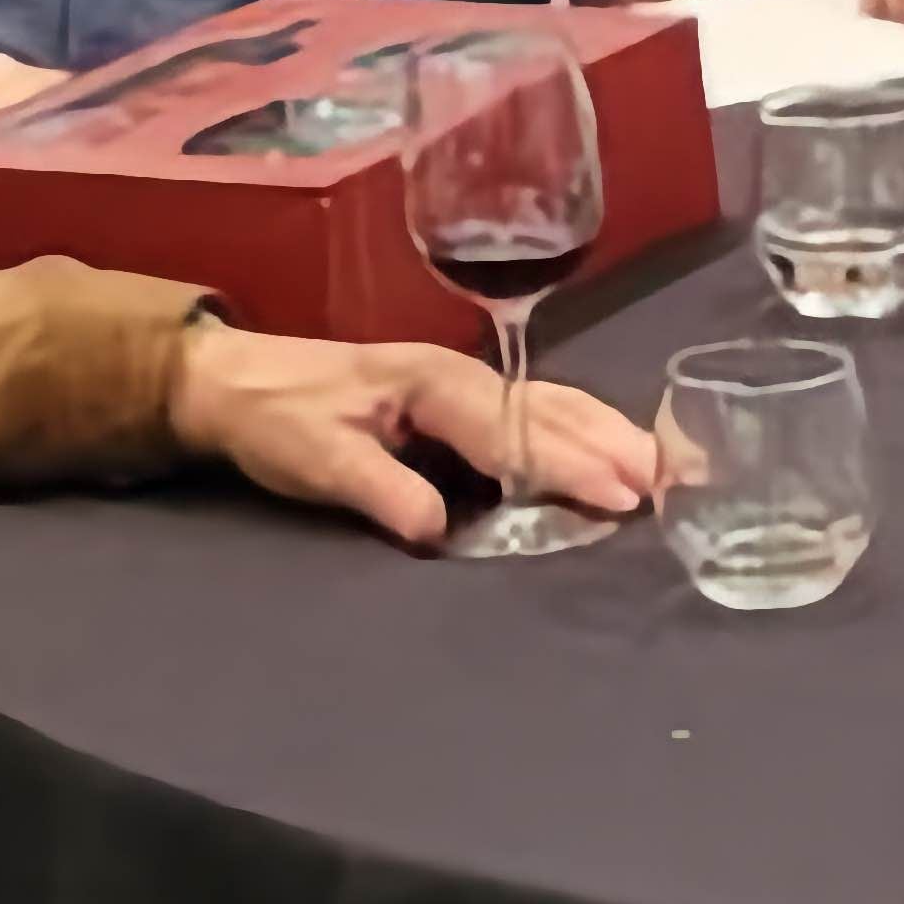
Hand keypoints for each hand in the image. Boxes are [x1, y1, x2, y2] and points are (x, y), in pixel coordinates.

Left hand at [170, 324, 669, 548]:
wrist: (231, 381)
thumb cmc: (275, 416)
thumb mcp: (315, 460)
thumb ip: (380, 491)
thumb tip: (437, 529)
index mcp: (432, 384)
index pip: (514, 431)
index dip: (568, 465)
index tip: (619, 495)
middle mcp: (459, 375)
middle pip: (551, 411)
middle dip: (613, 445)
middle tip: (673, 483)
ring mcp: (463, 383)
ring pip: (552, 406)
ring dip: (609, 435)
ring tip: (664, 467)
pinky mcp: (459, 401)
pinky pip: (536, 412)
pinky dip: (581, 430)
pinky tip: (610, 452)